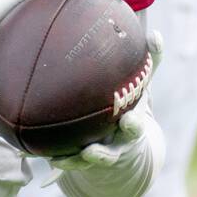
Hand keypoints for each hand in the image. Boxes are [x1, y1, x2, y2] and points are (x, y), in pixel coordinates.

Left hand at [46, 29, 164, 172]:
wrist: (127, 143)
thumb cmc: (132, 104)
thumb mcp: (143, 85)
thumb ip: (152, 61)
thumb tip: (156, 33)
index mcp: (132, 125)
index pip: (136, 126)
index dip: (133, 125)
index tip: (128, 121)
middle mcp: (117, 145)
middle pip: (113, 152)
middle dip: (104, 152)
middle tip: (92, 150)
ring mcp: (101, 155)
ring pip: (87, 162)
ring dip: (75, 161)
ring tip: (61, 159)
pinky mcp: (84, 162)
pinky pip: (69, 162)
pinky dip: (58, 159)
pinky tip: (41, 154)